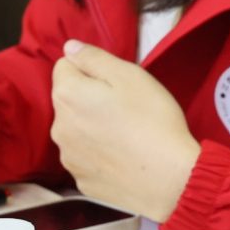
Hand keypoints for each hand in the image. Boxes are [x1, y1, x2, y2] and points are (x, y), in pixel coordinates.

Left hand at [49, 41, 199, 223]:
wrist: (170, 180)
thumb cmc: (153, 120)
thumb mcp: (129, 76)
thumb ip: (94, 58)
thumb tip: (69, 48)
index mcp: (67, 95)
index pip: (64, 66)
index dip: (90, 69)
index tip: (115, 82)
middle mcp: (58, 127)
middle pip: (68, 100)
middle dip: (88, 98)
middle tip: (124, 107)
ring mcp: (69, 158)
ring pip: (75, 130)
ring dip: (91, 126)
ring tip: (126, 134)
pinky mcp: (81, 181)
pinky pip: (85, 157)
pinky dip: (98, 154)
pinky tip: (123, 157)